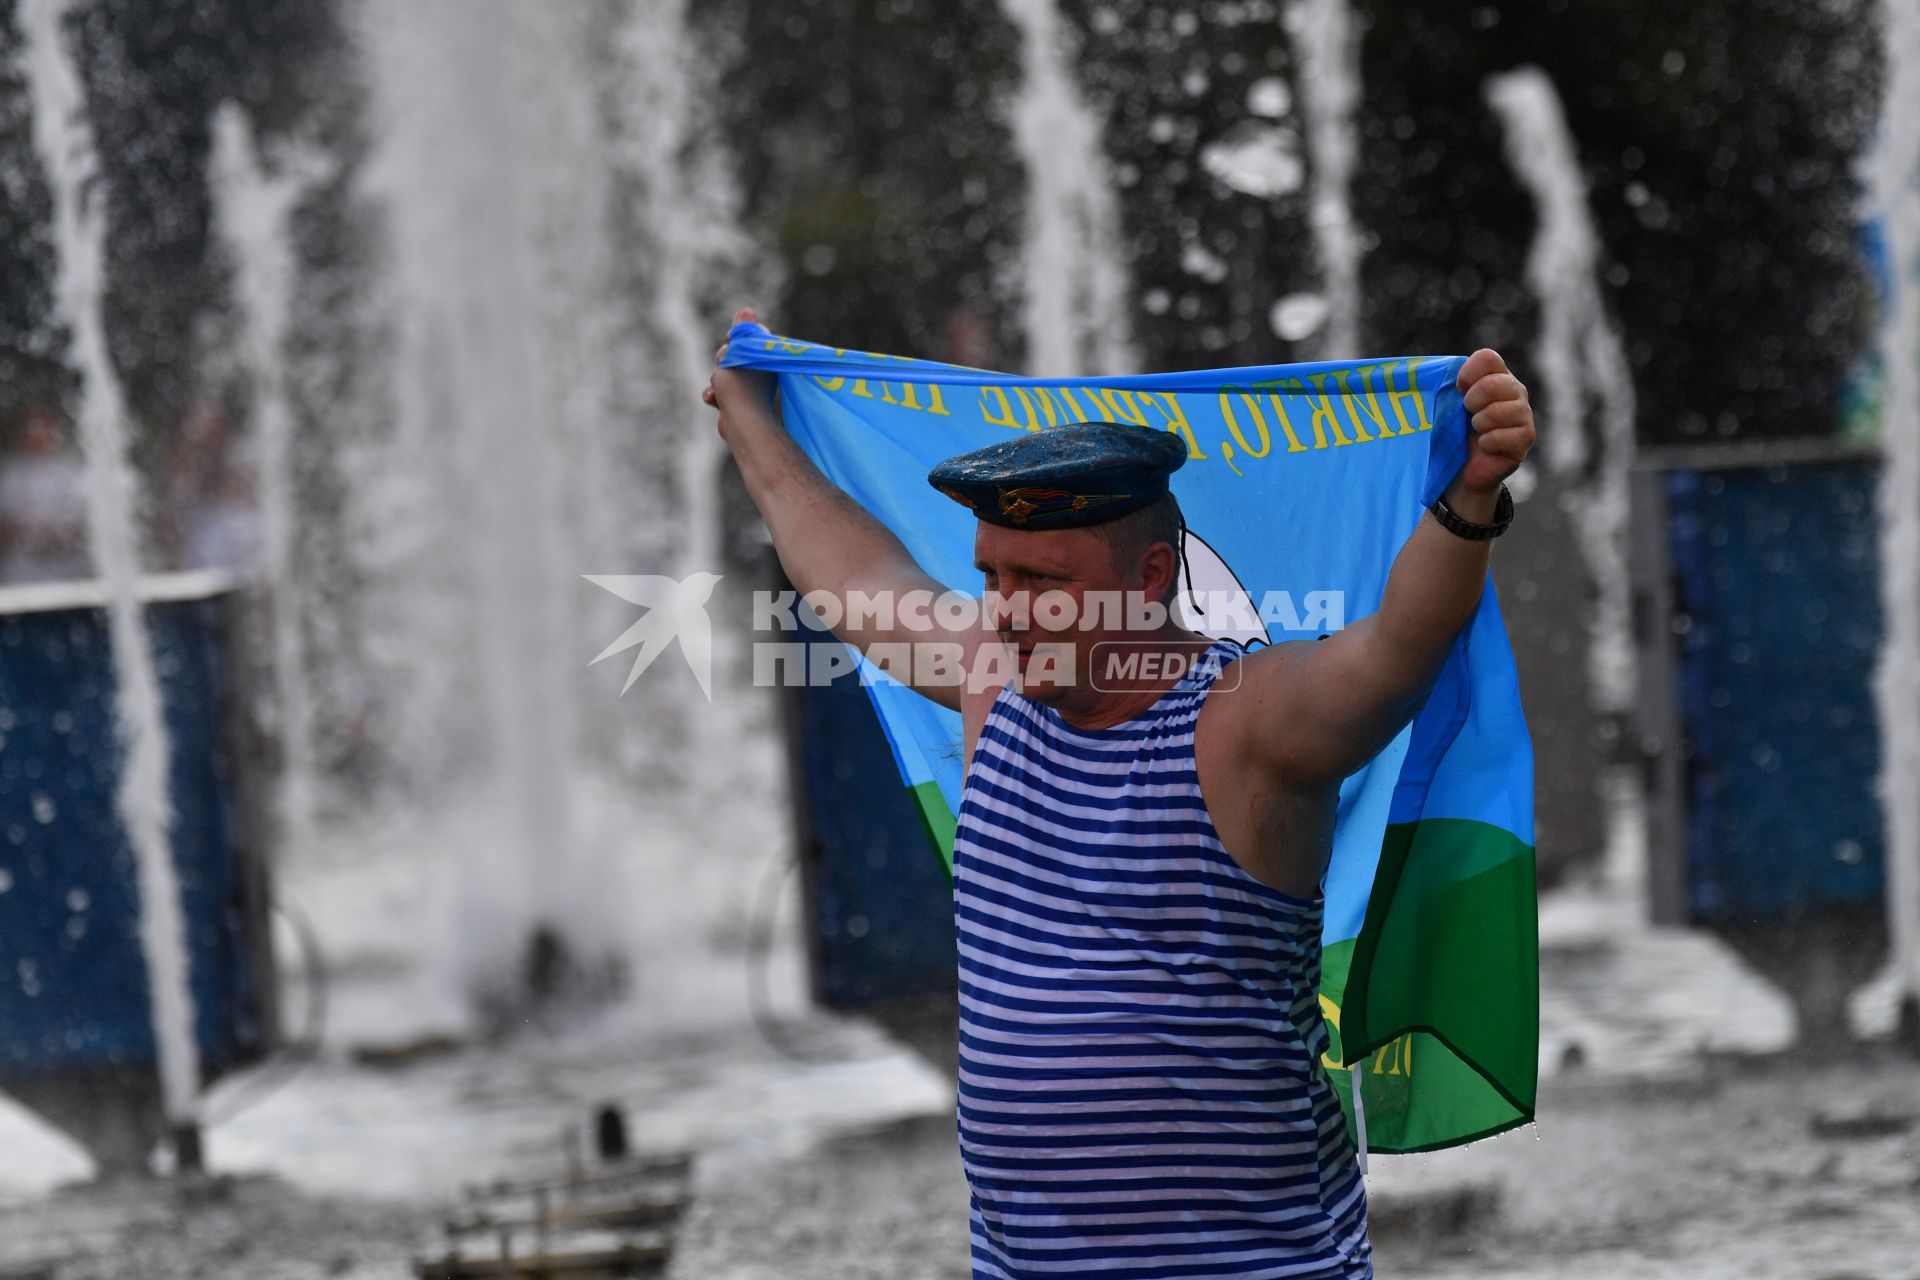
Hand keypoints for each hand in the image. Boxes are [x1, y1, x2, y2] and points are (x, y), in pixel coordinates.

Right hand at [703, 306, 776, 437]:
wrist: (741, 423)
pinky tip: (713, 399)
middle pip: (735, 356)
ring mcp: (749, 390)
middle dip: (724, 360)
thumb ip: (743, 331)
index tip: (733, 338)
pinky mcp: (737, 405)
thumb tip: (746, 311)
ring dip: (717, 379)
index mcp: (768, 360)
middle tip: (725, 363)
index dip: (739, 338)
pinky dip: (715, 395)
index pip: (752, 338)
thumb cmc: (741, 384)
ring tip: (719, 387)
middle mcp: (762, 375)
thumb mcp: (740, 351)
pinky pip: (721, 393)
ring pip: (725, 374)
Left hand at [1454, 348, 1534, 495]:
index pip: (1487, 358)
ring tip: (1477, 431)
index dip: (1467, 374)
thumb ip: (1444, 384)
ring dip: (1479, 424)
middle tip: (1468, 415)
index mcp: (1496, 375)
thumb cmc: (1453, 431)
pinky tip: (1485, 446)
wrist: (1462, 468)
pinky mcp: (1526, 438)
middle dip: (1471, 402)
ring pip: (1498, 411)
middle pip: (1492, 384)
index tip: (1458, 391)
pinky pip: (1502, 436)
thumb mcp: (1446, 404)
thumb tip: (1426, 373)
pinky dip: (1487, 443)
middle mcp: (1515, 390)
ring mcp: (1523, 414)